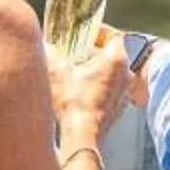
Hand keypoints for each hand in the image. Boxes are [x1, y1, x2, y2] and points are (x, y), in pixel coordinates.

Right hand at [48, 22, 131, 140]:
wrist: (83, 137)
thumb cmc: (74, 103)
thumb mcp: (57, 72)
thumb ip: (50, 53)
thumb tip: (44, 45)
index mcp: (116, 59)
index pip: (111, 35)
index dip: (95, 33)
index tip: (80, 34)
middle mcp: (126, 74)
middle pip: (110, 54)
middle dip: (91, 53)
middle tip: (72, 53)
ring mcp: (124, 92)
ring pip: (110, 73)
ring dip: (94, 71)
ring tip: (73, 72)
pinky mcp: (119, 108)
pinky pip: (109, 89)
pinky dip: (96, 87)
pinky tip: (79, 91)